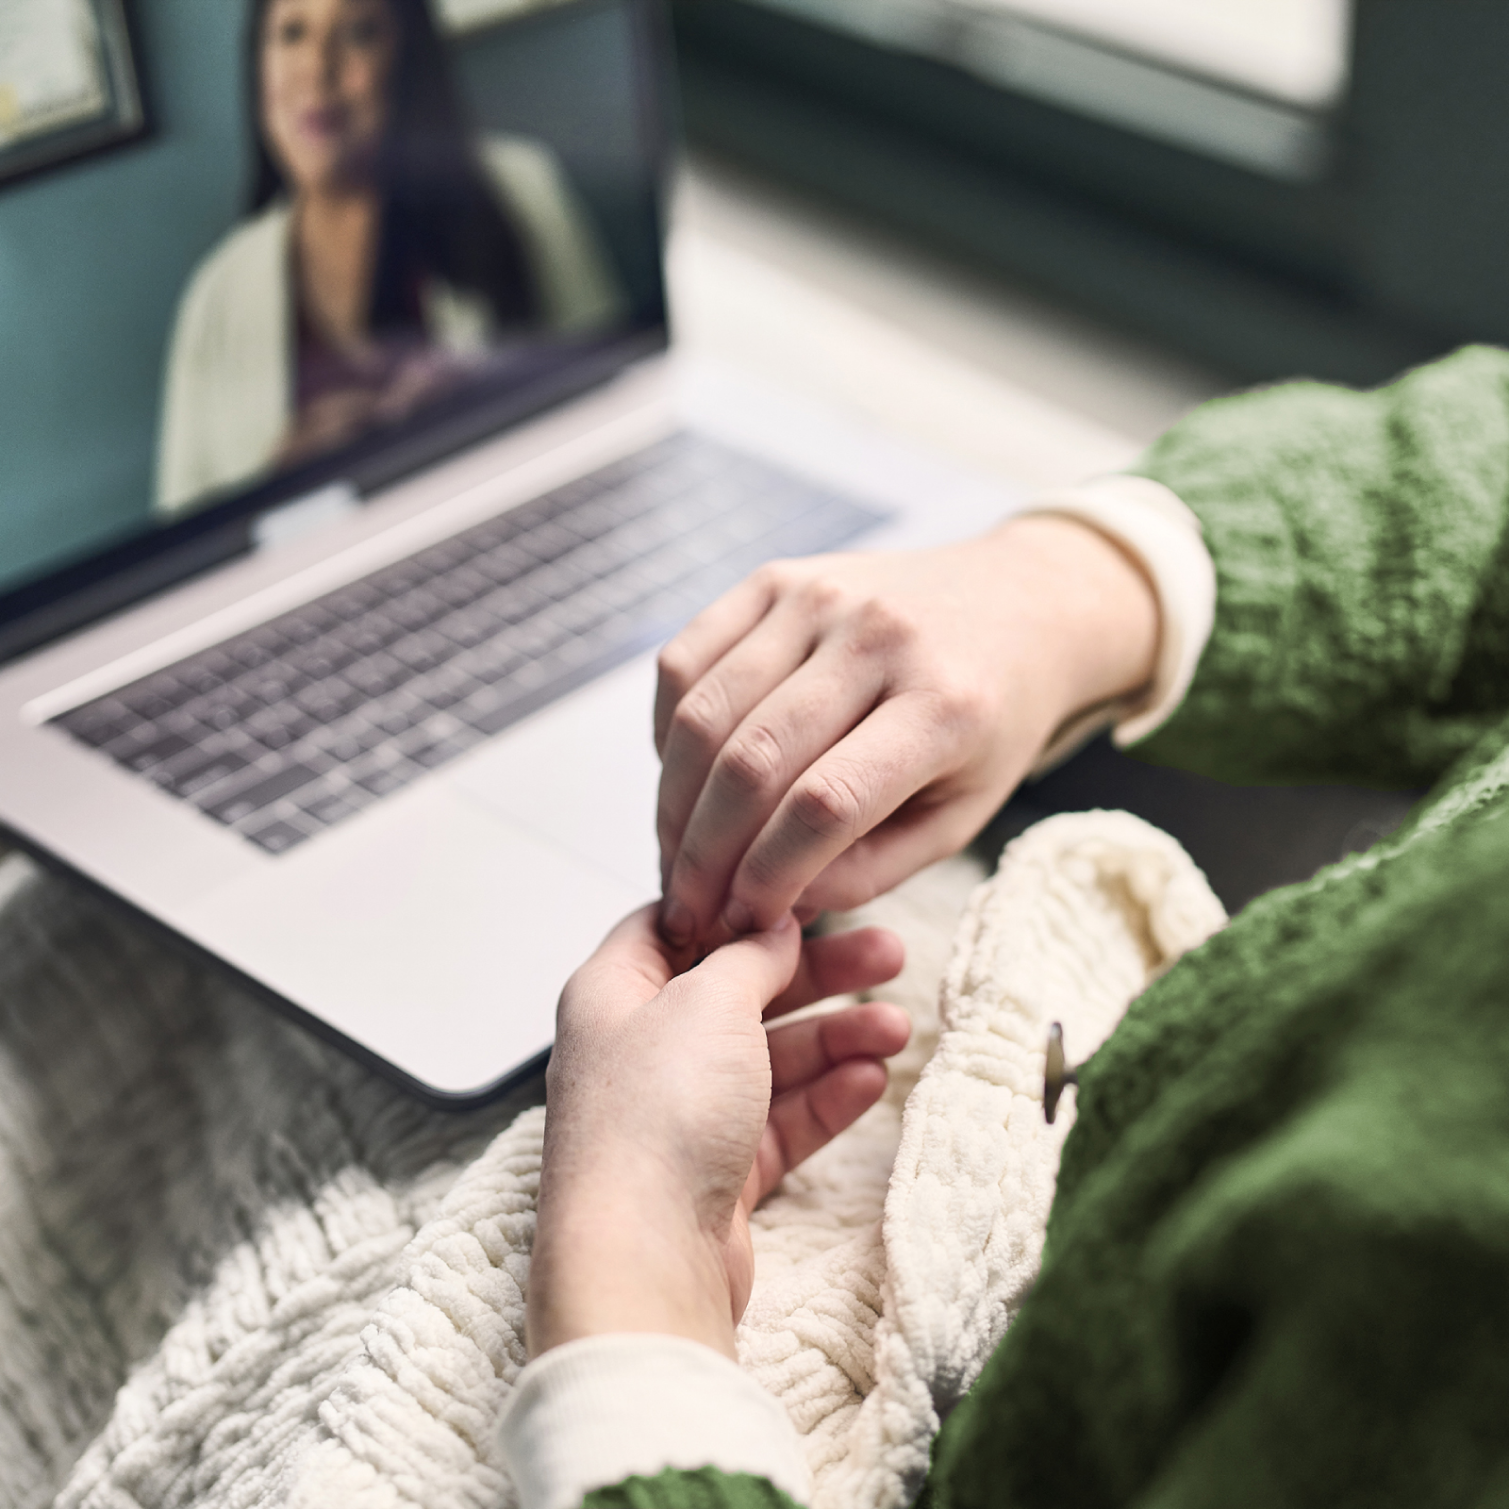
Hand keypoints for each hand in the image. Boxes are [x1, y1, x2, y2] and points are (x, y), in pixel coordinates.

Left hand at [527, 907, 908, 1359]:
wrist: (643, 1257)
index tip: (806, 901)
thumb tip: (772, 926)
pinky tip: (871, 1080)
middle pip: (738, 990)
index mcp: (613, 992)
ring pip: (768, 1058)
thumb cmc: (654, 1118)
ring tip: (898, 1028)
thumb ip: (748, 956)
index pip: (677, 925)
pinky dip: (824, 1098)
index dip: (741, 907)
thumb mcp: (708, 1001)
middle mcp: (640, 1049)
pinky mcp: (713, 1174)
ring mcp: (678, 1113)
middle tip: (888, 954)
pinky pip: (778, 1121)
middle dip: (816, 974)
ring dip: (834, 1039)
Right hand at [654, 514, 1159, 945]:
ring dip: (673, 803)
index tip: (744, 924)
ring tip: (675, 858)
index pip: (826, 805)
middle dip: (704, 854)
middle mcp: (878, 636)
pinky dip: (667, 733)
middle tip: (690, 909)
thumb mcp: (961, 816)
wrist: (1017, 604)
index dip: (768, 876)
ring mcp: (820, 595)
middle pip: (751, 761)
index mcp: (945, 705)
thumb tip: (769, 902)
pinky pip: (686, 660)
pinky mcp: (776, 577)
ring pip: (705, 714)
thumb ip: (870, 869)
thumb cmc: (989, 724)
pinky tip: (683, 781)